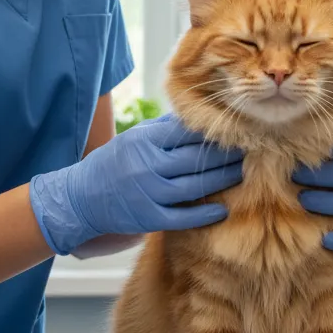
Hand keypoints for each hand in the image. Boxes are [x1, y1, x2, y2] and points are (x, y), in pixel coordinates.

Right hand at [29, 114, 242, 255]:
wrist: (80, 197)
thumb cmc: (117, 161)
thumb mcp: (138, 136)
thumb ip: (169, 128)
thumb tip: (205, 114)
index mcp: (145, 141)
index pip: (188, 133)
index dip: (217, 132)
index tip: (240, 129)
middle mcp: (147, 166)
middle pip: (197, 159)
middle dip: (227, 155)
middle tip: (252, 150)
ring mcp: (148, 193)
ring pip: (195, 186)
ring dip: (224, 180)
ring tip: (244, 173)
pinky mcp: (148, 218)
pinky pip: (183, 218)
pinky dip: (205, 215)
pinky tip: (224, 210)